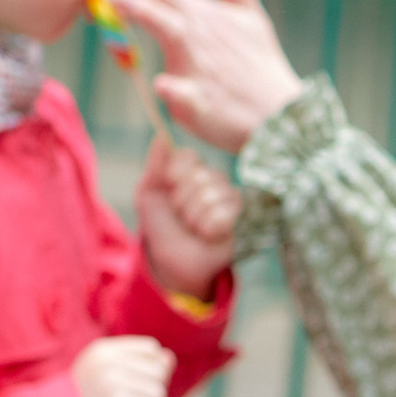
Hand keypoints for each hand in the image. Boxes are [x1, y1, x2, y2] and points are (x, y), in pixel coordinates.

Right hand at [74, 333, 174, 396]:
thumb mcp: (105, 378)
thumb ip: (138, 366)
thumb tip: (169, 357)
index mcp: (103, 350)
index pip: (151, 349)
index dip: (149, 371)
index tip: (127, 389)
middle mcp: (108, 362)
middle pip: (160, 373)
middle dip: (148, 395)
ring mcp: (114, 383)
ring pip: (159, 395)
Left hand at [91, 0, 303, 156]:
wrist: (280, 116)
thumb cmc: (259, 66)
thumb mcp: (251, 16)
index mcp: (197, 14)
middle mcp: (194, 34)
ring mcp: (198, 66)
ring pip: (169, 35)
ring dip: (147, 12)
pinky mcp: (202, 101)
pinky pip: (184, 95)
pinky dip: (175, 90)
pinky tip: (163, 86)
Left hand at [136, 137, 237, 294]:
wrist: (172, 261)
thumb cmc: (162, 228)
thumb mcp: (149, 195)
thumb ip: (156, 165)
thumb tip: (161, 135)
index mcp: (197, 172)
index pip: (190, 156)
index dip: (175, 173)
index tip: (169, 187)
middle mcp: (219, 183)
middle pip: (200, 177)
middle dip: (183, 202)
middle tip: (182, 217)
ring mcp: (235, 202)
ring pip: (211, 196)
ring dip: (194, 218)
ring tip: (194, 229)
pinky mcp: (246, 222)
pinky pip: (225, 215)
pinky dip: (208, 229)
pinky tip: (208, 236)